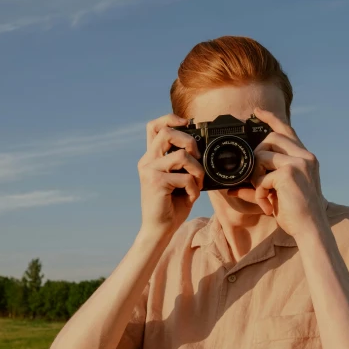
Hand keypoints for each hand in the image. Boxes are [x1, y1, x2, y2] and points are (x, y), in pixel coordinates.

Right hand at [137, 113, 204, 239]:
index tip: (187, 123)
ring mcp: (149, 171)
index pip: (154, 126)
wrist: (159, 230)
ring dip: (197, 169)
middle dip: (190, 141)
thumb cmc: (172, 205)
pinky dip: (194, 188)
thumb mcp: (179, 178)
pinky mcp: (156, 183)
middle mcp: (147, 161)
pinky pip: (185, 177)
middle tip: (197, 158)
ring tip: (197, 183)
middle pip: (167, 132)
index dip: (171, 118)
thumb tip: (201, 147)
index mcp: (152, 157)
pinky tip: (191, 197)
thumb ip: (183, 162)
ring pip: (181, 155)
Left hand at [249, 107, 327, 238]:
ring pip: (262, 155)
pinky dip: (259, 193)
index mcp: (306, 158)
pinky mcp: (289, 173)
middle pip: (270, 138)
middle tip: (257, 177)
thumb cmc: (296, 214)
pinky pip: (262, 177)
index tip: (256, 111)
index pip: (287, 130)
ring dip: (256, 176)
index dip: (271, 118)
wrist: (310, 229)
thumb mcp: (276, 194)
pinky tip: (268, 205)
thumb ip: (257, 186)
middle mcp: (305, 156)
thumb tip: (231, 187)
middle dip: (256, 154)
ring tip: (264, 194)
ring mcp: (298, 163)